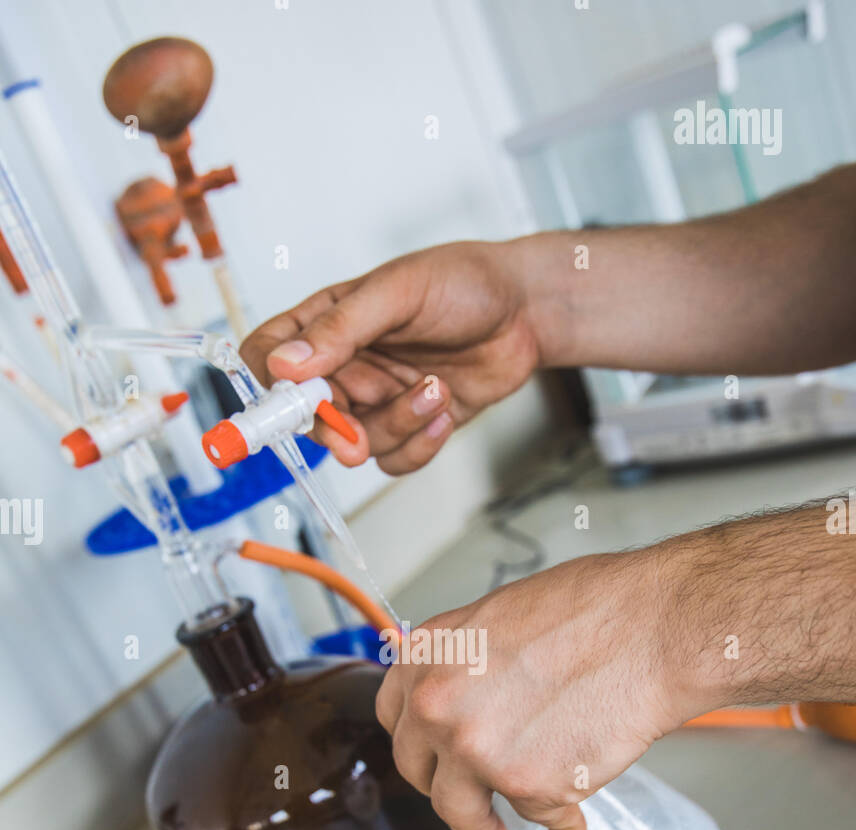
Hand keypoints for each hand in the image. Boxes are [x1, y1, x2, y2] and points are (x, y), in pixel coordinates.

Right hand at [240, 240, 541, 474]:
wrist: (527, 310)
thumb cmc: (464, 282)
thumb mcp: (398, 292)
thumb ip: (340, 329)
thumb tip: (285, 364)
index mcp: (326, 323)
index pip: (266, 358)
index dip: (265, 388)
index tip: (286, 405)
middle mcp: (346, 364)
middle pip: (309, 416)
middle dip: (335, 431)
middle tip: (354, 440)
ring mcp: (377, 398)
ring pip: (358, 443)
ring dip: (398, 425)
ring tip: (436, 390)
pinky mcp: (411, 424)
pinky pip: (395, 459)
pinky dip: (420, 443)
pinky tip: (446, 409)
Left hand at [375, 549, 687, 829]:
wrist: (649, 630)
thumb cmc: (594, 612)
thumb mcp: (498, 620)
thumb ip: (468, 667)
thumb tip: (469, 704)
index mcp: (427, 657)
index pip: (396, 717)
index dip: (420, 742)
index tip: (433, 758)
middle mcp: (437, 706)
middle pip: (418, 770)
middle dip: (444, 788)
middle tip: (467, 799)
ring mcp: (476, 750)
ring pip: (461, 810)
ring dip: (479, 829)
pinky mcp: (525, 786)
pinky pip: (537, 818)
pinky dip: (560, 826)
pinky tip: (569, 828)